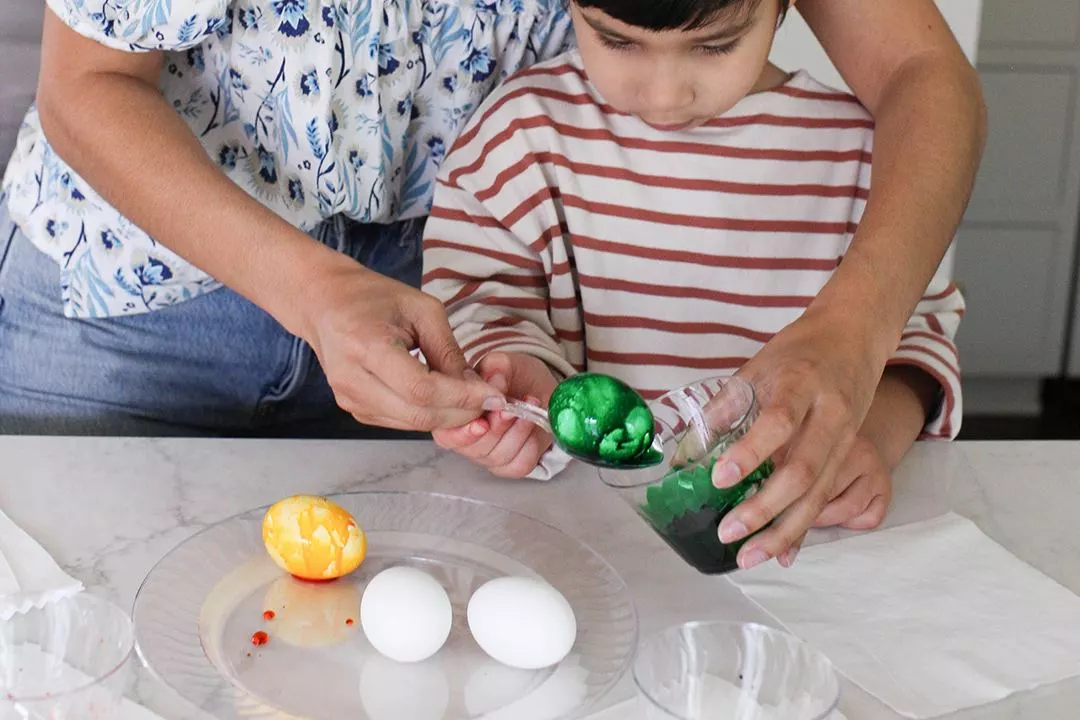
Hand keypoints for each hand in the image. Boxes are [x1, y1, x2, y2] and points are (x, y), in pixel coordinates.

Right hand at [298, 257, 499, 430]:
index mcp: (365, 345)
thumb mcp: (422, 309)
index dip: (461, 397)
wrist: (325, 304)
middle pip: (417, 414)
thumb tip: (474, 387)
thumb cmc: (373, 297)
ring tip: (471, 399)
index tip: (492, 393)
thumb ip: (448, 350)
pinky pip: (400, 422)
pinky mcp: (354, 408)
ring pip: (411, 423)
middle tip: (489, 401)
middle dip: (461, 412)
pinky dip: (428, 415)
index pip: (421, 389)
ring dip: (448, 417)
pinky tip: (444, 400)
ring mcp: (349, 398)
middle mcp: (351, 378)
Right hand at [432, 352, 558, 477]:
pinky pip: (519, 464)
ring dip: (517, 431)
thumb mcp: (502, 363)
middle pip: (474, 448)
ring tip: (528, 406)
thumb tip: (494, 378)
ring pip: (498, 456)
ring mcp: (488, 456)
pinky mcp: (510, 466)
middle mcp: (466, 440)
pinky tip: (532, 422)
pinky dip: (530, 443)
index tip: (482, 421)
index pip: (447, 435)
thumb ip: (494, 368)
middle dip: (496, 427)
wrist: (536, 388)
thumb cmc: (511, 377)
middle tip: (510, 408)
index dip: (463, 432)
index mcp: (453, 417)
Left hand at [711, 307, 891, 569]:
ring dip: (783, 531)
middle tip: (728, 531)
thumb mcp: (758, 365)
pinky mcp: (849, 457)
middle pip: (802, 469)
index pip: (778, 422)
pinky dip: (802, 528)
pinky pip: (825, 498)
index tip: (719, 477)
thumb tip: (687, 453)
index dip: (750, 452)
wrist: (854, 337)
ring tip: (748, 557)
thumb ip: (725, 407)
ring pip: (817, 494)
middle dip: (764, 507)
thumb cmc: (798, 351)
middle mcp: (830, 415)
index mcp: (802, 384)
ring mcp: (845, 439)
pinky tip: (781, 553)